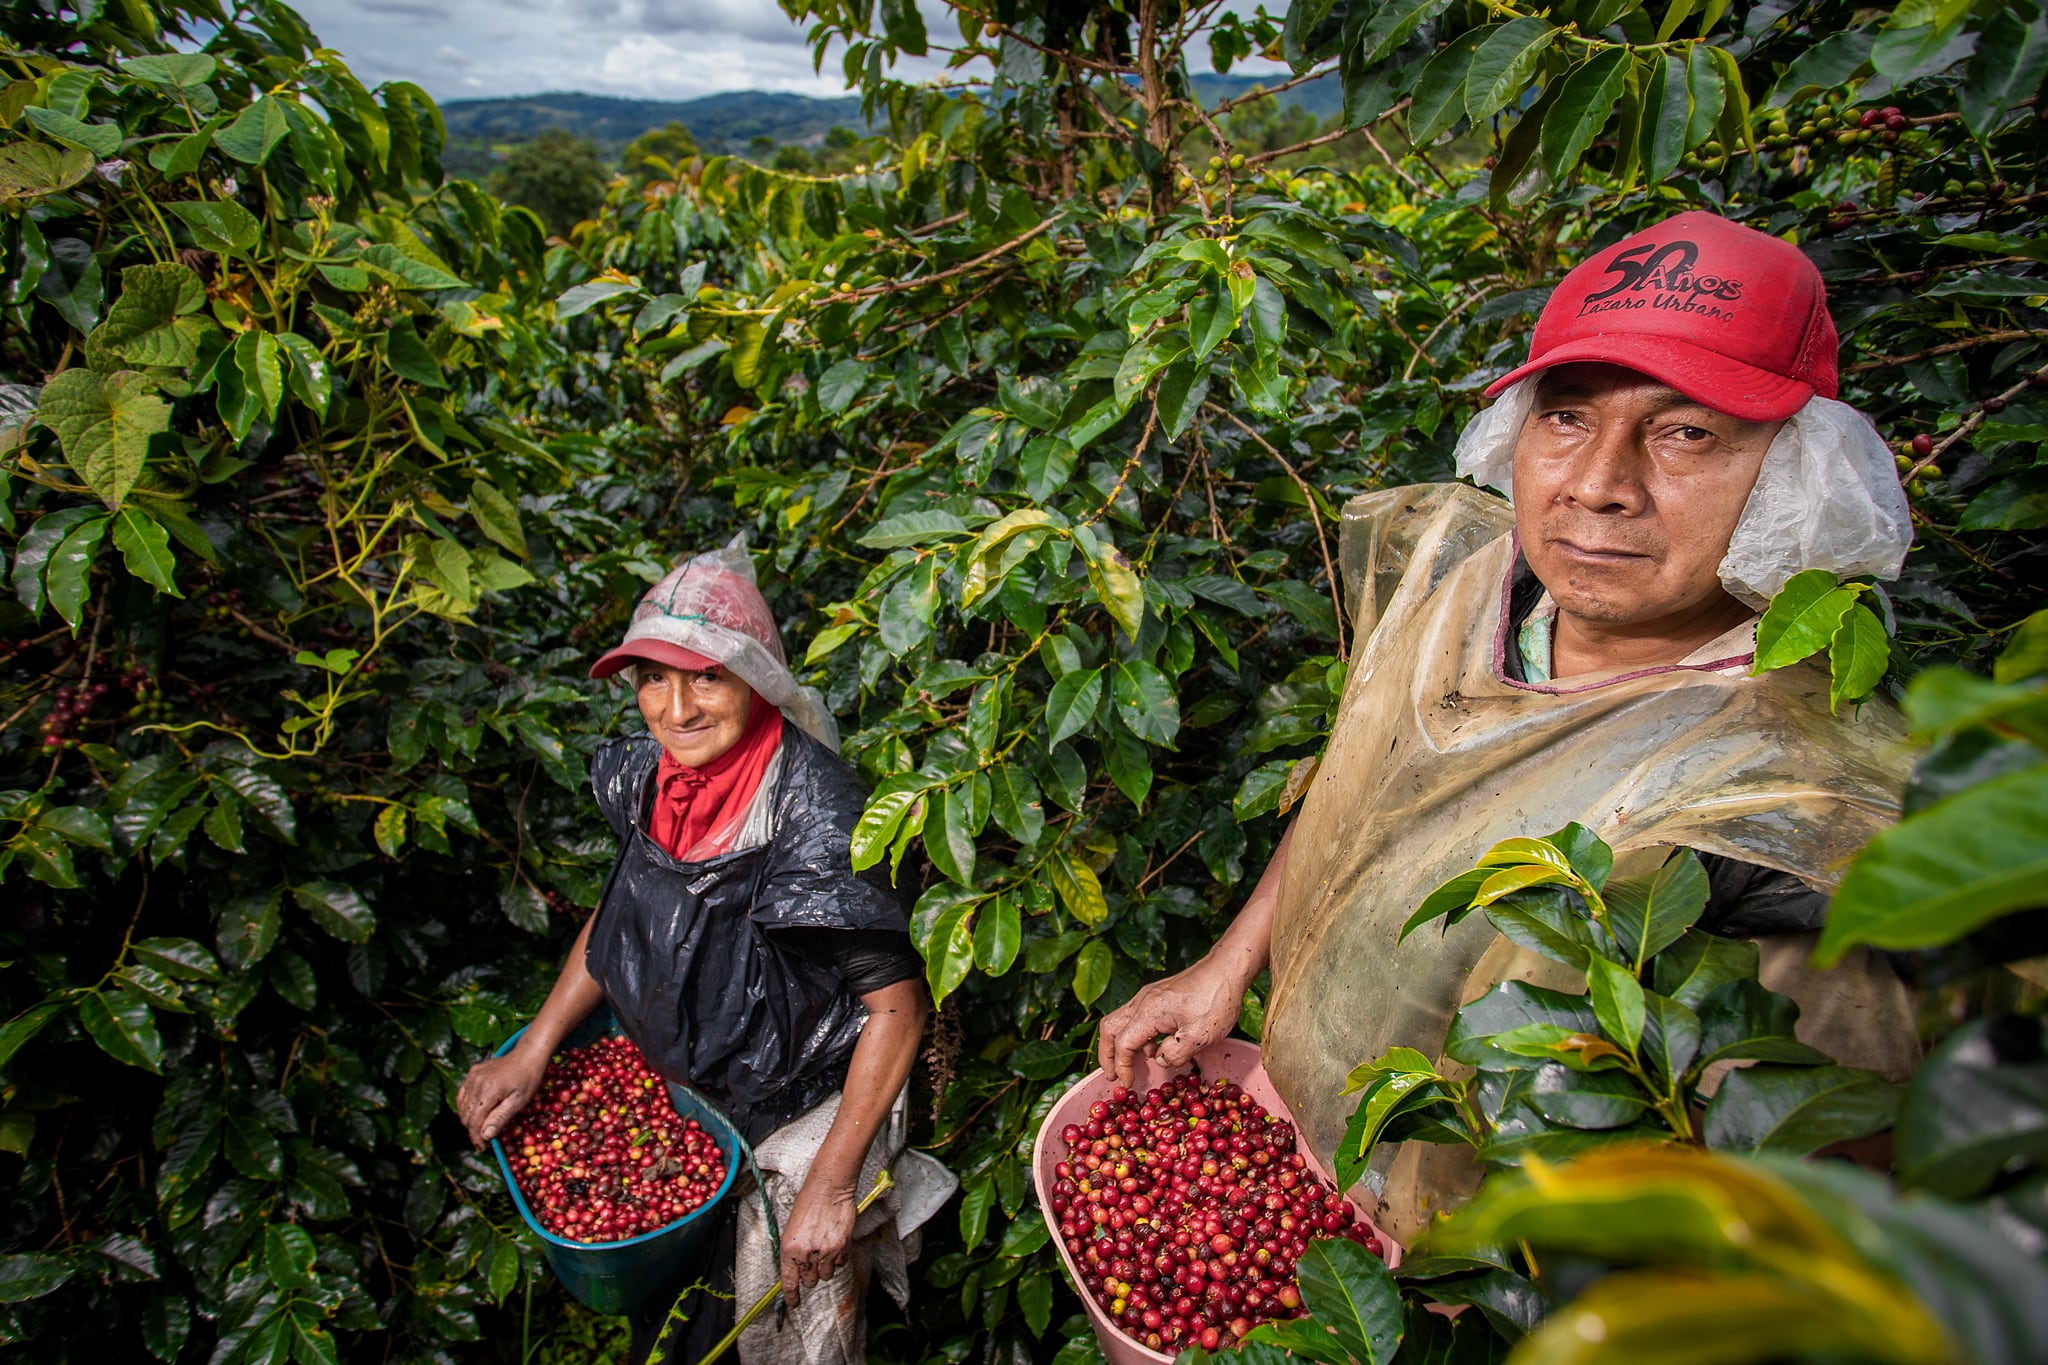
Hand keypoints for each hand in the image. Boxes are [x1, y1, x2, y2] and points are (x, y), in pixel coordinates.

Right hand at [455, 1048, 545, 1149]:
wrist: (528, 1054)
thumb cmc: (528, 1079)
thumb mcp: (519, 1101)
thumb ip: (500, 1118)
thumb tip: (485, 1135)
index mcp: (488, 1091)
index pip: (474, 1121)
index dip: (476, 1137)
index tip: (482, 1147)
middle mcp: (475, 1082)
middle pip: (465, 1115)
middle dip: (472, 1130)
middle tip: (483, 1140)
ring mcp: (472, 1076)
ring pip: (462, 1105)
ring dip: (469, 1119)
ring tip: (480, 1128)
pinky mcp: (472, 1072)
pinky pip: (463, 1094)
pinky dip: (467, 1105)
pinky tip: (477, 1111)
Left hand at [777, 1176, 856, 1307]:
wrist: (828, 1189)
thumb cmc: (808, 1204)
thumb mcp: (792, 1229)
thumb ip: (794, 1252)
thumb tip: (797, 1269)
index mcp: (789, 1249)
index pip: (789, 1282)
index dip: (791, 1296)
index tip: (793, 1303)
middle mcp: (806, 1254)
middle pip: (810, 1281)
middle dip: (810, 1275)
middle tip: (812, 1261)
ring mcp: (825, 1252)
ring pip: (826, 1275)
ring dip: (824, 1267)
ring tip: (824, 1249)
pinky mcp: (842, 1247)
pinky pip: (840, 1263)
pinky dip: (838, 1258)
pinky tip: (834, 1242)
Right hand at [1097, 957, 1245, 1088]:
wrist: (1227, 968)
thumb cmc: (1216, 1000)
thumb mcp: (1199, 1036)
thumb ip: (1175, 1055)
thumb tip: (1160, 1060)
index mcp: (1149, 1012)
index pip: (1123, 1044)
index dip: (1122, 1067)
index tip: (1128, 1084)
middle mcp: (1142, 1001)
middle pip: (1109, 1028)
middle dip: (1106, 1054)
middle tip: (1112, 1074)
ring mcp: (1149, 996)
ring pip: (1120, 1020)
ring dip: (1120, 1044)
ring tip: (1133, 1064)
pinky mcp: (1158, 995)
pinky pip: (1136, 1016)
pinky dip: (1136, 1035)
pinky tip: (1155, 1046)